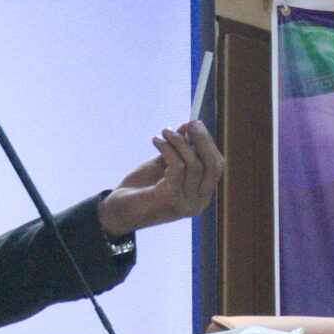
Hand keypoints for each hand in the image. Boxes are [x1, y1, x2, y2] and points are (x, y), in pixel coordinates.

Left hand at [97, 119, 222, 238]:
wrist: (117, 212)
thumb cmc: (140, 189)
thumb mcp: (163, 165)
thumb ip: (179, 149)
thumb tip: (190, 125)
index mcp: (200, 196)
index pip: (216, 167)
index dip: (208, 143)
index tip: (196, 123)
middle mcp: (198, 203)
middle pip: (213, 166)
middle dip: (203, 140)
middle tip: (191, 122)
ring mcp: (186, 204)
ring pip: (194, 164)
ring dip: (178, 142)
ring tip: (164, 132)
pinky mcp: (170, 199)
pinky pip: (178, 167)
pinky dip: (168, 149)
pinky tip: (156, 141)